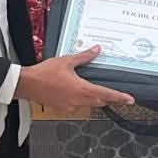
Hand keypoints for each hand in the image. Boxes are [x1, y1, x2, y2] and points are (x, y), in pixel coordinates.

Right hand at [15, 47, 134, 109]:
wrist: (27, 84)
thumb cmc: (45, 73)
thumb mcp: (67, 61)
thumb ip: (84, 57)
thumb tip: (97, 49)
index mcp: (82, 90)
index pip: (106, 94)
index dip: (119, 97)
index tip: (130, 100)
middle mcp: (78, 101)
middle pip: (99, 101)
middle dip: (106, 97)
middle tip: (114, 94)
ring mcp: (70, 107)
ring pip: (88, 104)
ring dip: (92, 98)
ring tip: (90, 87)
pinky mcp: (62, 108)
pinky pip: (76, 105)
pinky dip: (79, 99)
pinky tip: (73, 91)